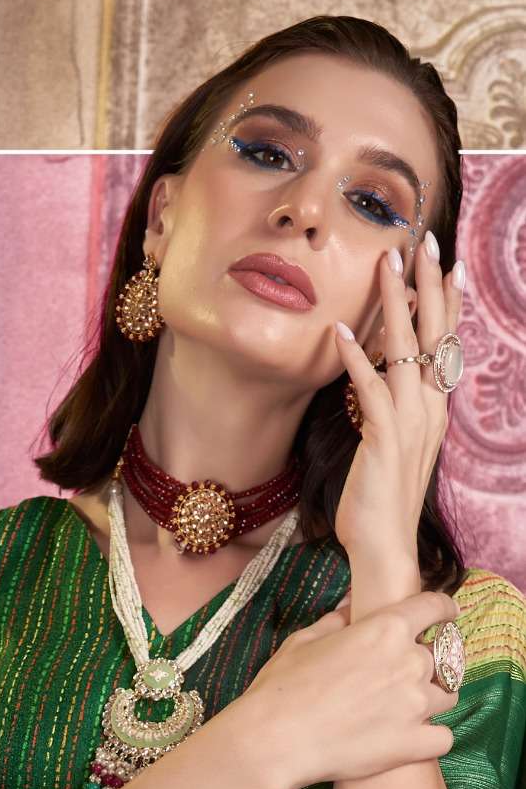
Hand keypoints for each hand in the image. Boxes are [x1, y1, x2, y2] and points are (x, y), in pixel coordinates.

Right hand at [237, 586, 461, 788]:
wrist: (274, 739)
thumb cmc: (283, 687)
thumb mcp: (304, 640)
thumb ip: (337, 620)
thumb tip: (350, 607)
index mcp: (386, 629)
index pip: (434, 607)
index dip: (442, 608)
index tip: (445, 614)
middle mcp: (410, 662)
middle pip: (443, 656)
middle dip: (427, 662)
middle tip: (401, 675)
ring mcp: (417, 705)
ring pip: (448, 696)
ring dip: (432, 698)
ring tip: (406, 708)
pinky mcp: (414, 743)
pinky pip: (444, 738)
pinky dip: (432, 738)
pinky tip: (411, 739)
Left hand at [332, 235, 464, 566]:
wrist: (384, 547)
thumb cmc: (379, 500)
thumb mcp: (389, 446)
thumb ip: (388, 411)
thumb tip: (377, 380)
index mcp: (433, 410)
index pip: (445, 344)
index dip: (446, 302)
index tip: (445, 262)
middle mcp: (429, 410)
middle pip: (435, 335)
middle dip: (429, 285)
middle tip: (424, 241)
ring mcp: (410, 424)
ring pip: (408, 351)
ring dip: (395, 304)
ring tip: (385, 263)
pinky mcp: (384, 440)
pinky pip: (371, 390)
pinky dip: (358, 358)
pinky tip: (342, 331)